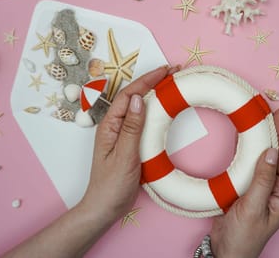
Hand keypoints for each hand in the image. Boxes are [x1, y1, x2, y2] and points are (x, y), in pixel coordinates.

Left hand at [78, 65, 178, 225]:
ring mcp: (121, 134)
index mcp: (109, 126)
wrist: (104, 208)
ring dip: (154, 93)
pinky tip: (163, 108)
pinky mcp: (129, 143)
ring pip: (138, 107)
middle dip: (152, 81)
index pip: (128, 95)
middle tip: (174, 71)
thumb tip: (137, 99)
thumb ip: (131, 128)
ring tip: (171, 83)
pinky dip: (154, 110)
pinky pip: (141, 120)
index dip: (147, 80)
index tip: (165, 70)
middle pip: (133, 96)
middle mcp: (114, 126)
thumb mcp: (124, 156)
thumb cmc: (111, 185)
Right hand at [210, 109, 278, 257]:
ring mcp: (264, 188)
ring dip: (264, 139)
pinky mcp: (249, 188)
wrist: (226, 253)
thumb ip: (262, 180)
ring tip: (260, 120)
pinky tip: (245, 140)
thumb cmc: (244, 238)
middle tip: (269, 111)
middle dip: (277, 132)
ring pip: (267, 157)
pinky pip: (253, 164)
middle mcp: (278, 189)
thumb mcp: (253, 207)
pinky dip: (249, 150)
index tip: (278, 116)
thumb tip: (271, 151)